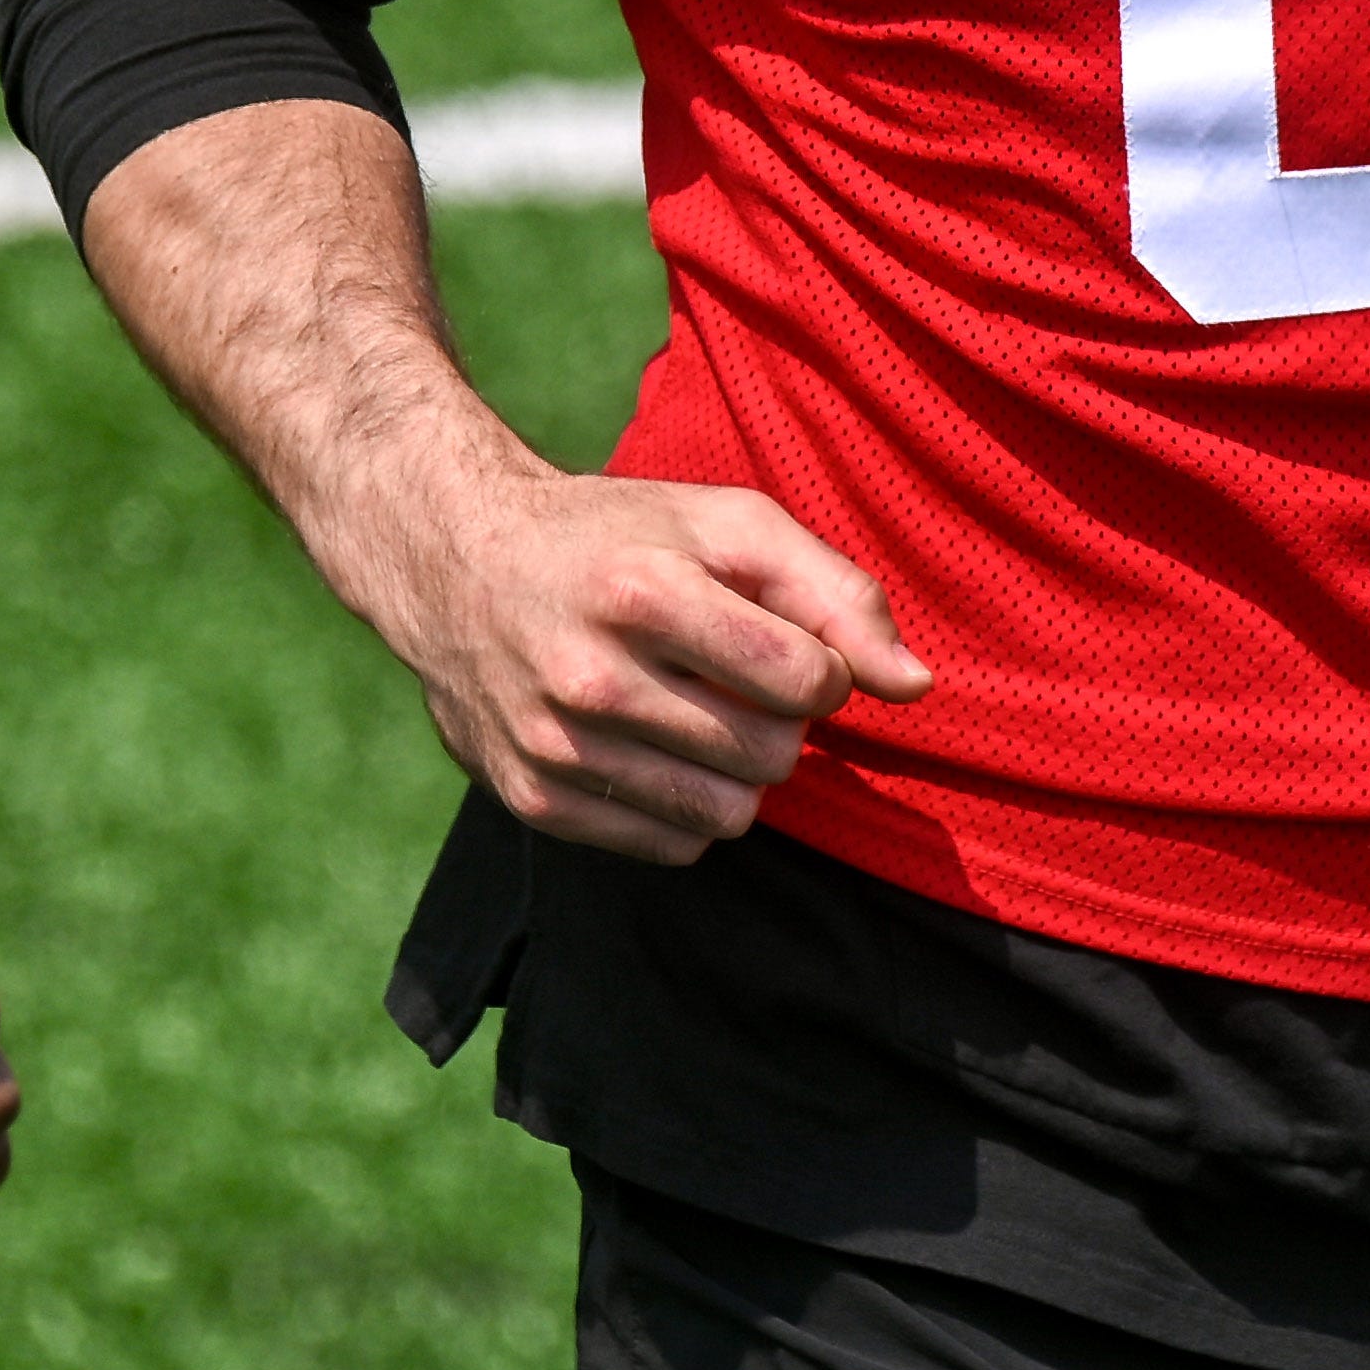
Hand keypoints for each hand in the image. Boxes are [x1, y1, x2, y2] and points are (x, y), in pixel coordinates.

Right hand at [329, 425, 928, 869]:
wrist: (453, 561)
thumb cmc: (613, 537)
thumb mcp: (724, 523)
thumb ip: (835, 592)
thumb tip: (916, 688)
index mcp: (643, 588)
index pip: (807, 680)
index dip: (821, 667)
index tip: (785, 645)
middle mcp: (590, 674)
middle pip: (772, 754)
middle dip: (779, 723)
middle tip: (732, 680)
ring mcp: (556, 745)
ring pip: (728, 814)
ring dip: (736, 773)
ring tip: (695, 716)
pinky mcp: (533, 798)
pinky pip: (671, 846)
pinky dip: (683, 807)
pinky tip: (649, 749)